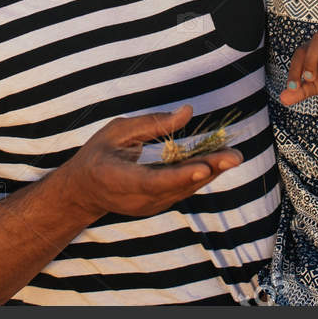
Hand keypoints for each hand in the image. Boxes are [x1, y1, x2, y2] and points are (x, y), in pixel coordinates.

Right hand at [59, 104, 242, 220]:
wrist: (84, 192)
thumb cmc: (98, 154)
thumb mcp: (117, 131)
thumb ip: (151, 123)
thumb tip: (187, 112)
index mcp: (118, 178)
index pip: (152, 181)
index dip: (178, 176)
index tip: (202, 168)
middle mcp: (137, 198)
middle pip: (176, 186)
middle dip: (207, 171)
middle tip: (234, 157)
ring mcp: (149, 205)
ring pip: (185, 189)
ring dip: (211, 173)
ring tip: (233, 156)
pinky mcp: (159, 204)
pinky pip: (183, 188)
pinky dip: (201, 175)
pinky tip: (220, 161)